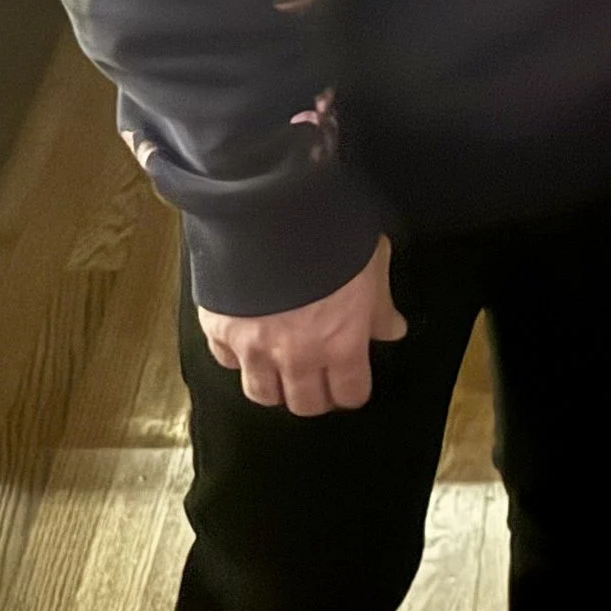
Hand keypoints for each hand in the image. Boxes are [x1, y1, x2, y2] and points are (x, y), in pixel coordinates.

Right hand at [201, 236, 406, 415]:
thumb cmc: (329, 232)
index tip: (351, 380)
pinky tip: (248, 339)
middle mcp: (297, 355)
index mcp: (341, 343)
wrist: (271, 206)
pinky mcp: (219, 330)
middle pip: (306, 404)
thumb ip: (380, 305)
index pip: (350, 395)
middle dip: (315, 394)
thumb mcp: (372, 263)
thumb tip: (391, 329)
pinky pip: (226, 361)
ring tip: (281, 367)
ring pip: (262, 394)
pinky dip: (237, 356)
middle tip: (317, 376)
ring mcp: (254, 347)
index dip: (352, 389)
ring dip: (274, 385)